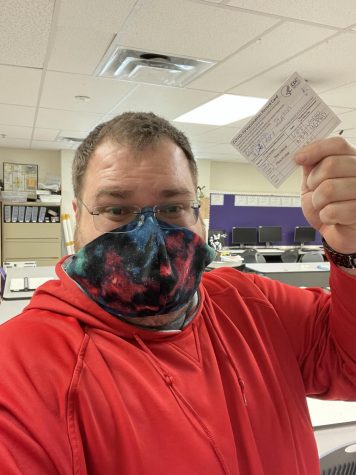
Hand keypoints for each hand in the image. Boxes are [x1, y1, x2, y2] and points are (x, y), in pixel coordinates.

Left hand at [294, 137, 355, 254]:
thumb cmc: (328, 206)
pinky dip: (325, 216)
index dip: (316, 149)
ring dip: (318, 201)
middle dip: (314, 181)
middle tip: (316, 191)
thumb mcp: (314, 183)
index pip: (337, 144)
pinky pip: (333, 210)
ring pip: (329, 188)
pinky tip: (333, 218)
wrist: (336, 233)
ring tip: (325, 206)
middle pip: (331, 165)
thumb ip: (311, 166)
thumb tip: (302, 153)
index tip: (298, 158)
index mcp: (352, 160)